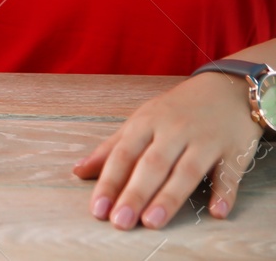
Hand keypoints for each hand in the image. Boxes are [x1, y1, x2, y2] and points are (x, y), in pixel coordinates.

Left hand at [74, 72, 264, 229]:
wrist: (225, 89)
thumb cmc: (175, 111)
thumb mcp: (141, 122)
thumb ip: (111, 148)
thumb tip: (78, 171)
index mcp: (146, 123)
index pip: (123, 154)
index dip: (110, 182)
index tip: (98, 209)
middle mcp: (174, 131)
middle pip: (152, 164)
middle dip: (135, 193)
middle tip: (120, 221)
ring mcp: (205, 140)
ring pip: (186, 171)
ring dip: (169, 197)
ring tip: (151, 222)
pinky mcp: (234, 150)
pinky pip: (229, 174)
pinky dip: (224, 192)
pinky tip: (216, 213)